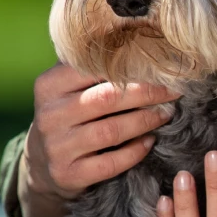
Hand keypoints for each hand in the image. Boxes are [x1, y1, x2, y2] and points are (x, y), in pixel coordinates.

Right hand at [17, 63, 180, 216]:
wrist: (42, 164)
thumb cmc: (67, 115)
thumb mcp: (66, 88)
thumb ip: (90, 67)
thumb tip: (140, 42)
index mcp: (49, 86)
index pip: (92, 69)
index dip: (130, 66)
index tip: (160, 65)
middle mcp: (50, 115)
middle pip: (107, 98)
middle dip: (147, 93)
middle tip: (174, 90)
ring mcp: (58, 147)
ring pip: (111, 131)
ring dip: (145, 121)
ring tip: (166, 113)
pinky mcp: (69, 174)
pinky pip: (110, 163)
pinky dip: (135, 152)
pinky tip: (150, 142)